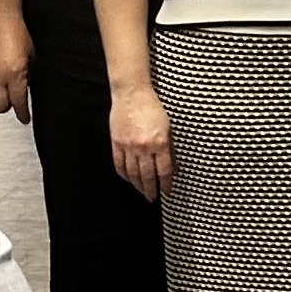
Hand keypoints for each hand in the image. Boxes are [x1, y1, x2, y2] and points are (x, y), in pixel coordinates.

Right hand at [0, 10, 32, 119]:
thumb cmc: (15, 31)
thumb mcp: (29, 55)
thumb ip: (26, 74)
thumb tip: (23, 87)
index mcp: (15, 74)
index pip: (19, 102)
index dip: (23, 113)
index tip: (24, 117)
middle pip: (0, 106)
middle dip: (7, 108)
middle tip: (10, 105)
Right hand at [109, 82, 173, 200]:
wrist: (131, 93)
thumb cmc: (152, 107)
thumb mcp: (168, 127)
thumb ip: (170, 148)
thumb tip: (173, 167)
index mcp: (159, 143)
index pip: (164, 171)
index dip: (166, 184)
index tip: (167, 192)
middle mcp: (144, 147)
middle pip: (147, 176)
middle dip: (150, 189)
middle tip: (152, 198)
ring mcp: (128, 146)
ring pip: (132, 173)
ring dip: (137, 185)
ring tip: (141, 191)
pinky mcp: (116, 142)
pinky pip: (119, 164)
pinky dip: (124, 174)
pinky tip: (128, 179)